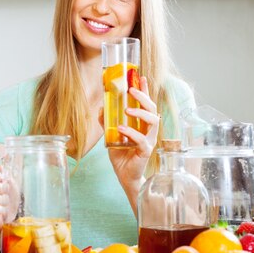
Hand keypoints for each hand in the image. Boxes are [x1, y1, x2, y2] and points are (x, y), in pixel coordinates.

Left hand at [100, 76, 160, 201]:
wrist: (124, 176)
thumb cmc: (121, 155)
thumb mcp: (111, 135)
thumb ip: (107, 122)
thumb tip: (101, 108)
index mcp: (142, 124)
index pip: (146, 104)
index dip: (145, 90)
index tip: (140, 77)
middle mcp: (148, 130)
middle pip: (152, 108)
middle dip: (143, 97)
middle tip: (131, 91)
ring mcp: (149, 140)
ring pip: (152, 121)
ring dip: (140, 113)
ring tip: (127, 110)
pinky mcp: (146, 151)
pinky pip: (141, 139)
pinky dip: (131, 132)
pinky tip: (121, 128)